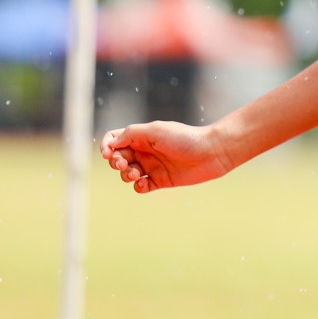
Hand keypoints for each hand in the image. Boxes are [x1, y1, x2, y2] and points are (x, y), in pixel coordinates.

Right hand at [100, 120, 232, 193]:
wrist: (210, 153)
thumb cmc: (185, 138)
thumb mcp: (155, 131)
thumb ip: (131, 135)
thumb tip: (110, 144)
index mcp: (142, 136)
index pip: (115, 140)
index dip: (106, 146)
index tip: (108, 153)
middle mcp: (145, 151)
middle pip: (118, 158)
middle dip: (116, 163)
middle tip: (125, 165)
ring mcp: (152, 166)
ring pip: (127, 174)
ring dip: (127, 175)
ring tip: (138, 174)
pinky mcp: (160, 181)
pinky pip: (140, 187)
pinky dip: (138, 187)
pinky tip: (145, 183)